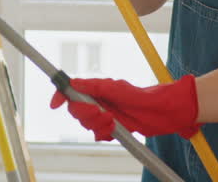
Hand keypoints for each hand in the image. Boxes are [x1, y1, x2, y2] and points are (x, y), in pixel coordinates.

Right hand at [49, 76, 199, 140]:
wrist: (162, 113)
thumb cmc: (143, 97)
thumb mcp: (118, 89)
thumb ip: (95, 87)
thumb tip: (74, 83)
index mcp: (97, 88)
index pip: (71, 90)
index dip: (60, 96)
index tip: (55, 104)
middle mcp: (98, 100)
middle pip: (76, 110)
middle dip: (86, 114)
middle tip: (102, 114)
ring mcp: (104, 114)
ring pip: (87, 124)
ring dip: (98, 125)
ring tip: (114, 122)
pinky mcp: (111, 127)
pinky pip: (98, 134)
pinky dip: (105, 133)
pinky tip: (116, 129)